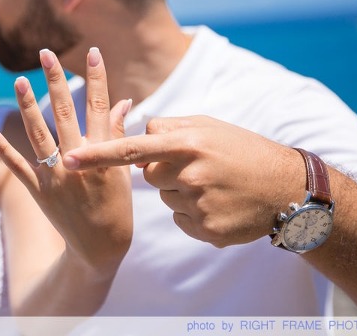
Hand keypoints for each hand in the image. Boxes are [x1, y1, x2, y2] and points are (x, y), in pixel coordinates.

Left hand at [0, 47, 132, 271]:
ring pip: (38, 134)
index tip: (92, 51)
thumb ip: (118, 134)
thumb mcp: (123, 170)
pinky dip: (2, 150)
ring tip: (18, 81)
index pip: (99, 106)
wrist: (100, 249)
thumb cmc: (117, 207)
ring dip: (28, 106)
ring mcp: (57, 176)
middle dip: (55, 80)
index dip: (96, 77)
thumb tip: (122, 100)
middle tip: (45, 54)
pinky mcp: (39, 191)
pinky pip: (17, 167)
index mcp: (104, 153)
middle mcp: (79, 160)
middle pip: (65, 112)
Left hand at [62, 115, 304, 247]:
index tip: (68, 160)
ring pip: (166, 199)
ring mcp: (198, 205)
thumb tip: (139, 135)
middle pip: (150, 175)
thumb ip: (169, 128)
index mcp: (187, 144)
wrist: (287, 188)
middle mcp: (190, 174)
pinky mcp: (206, 230)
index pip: (131, 149)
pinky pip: (181, 220)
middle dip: (165, 171)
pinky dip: (195, 214)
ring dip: (182, 193)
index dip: (98, 155)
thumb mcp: (208, 126)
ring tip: (214, 186)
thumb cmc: (242, 150)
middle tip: (199, 168)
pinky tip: (219, 205)